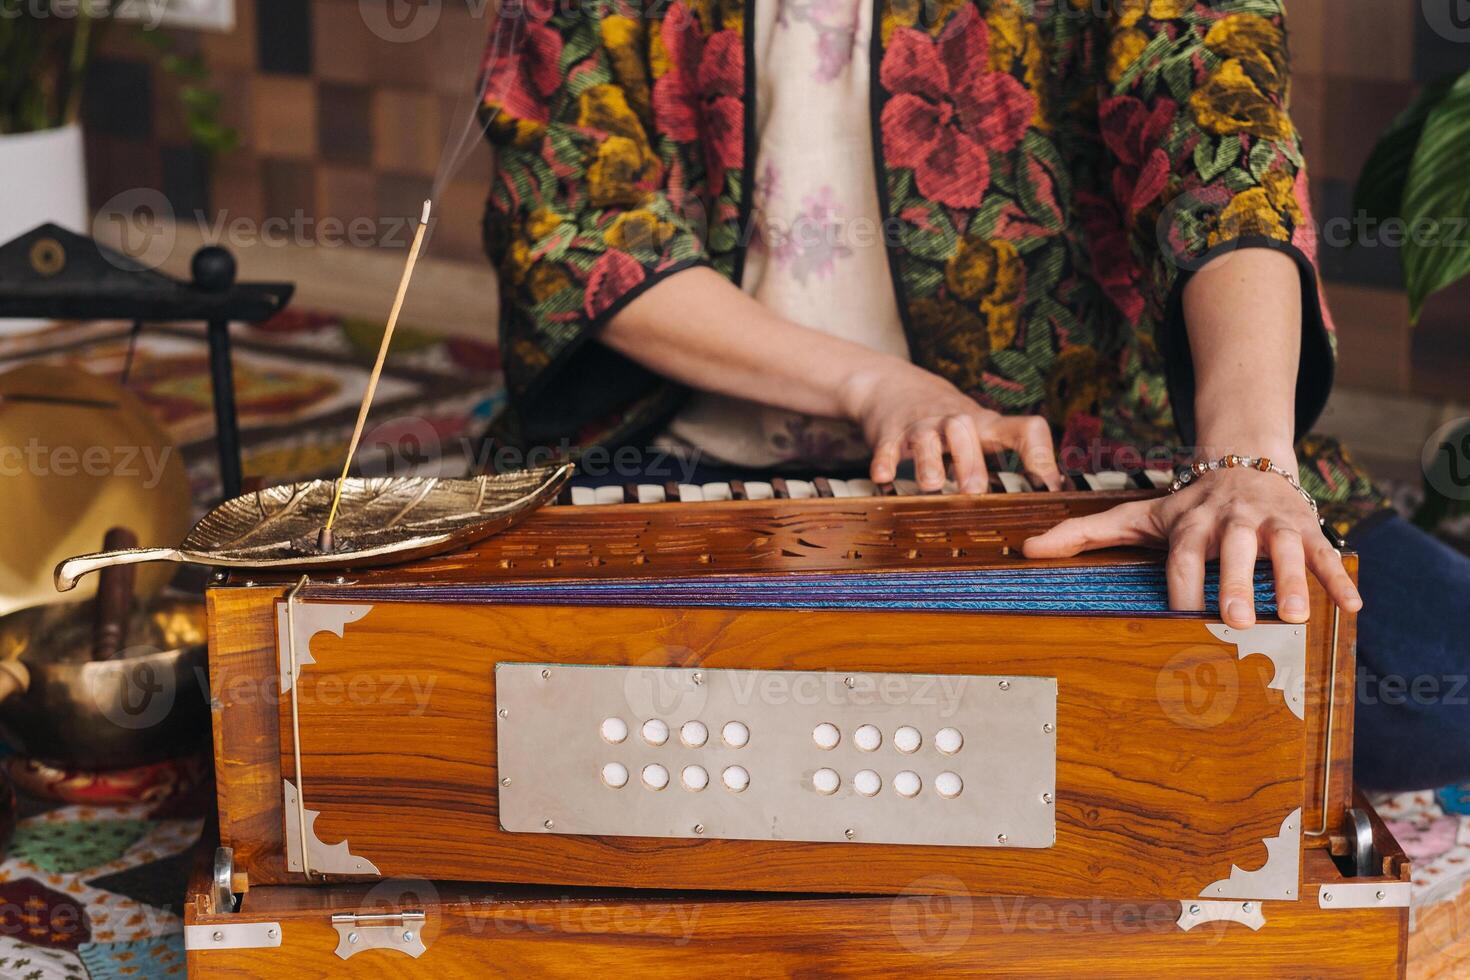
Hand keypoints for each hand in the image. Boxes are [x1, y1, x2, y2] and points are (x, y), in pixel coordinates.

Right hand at [839, 362, 1061, 493]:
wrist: (891, 385)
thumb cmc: (948, 420)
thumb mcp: (981, 431)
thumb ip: (1009, 455)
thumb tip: (1052, 493)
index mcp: (986, 425)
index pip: (1023, 428)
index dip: (1039, 454)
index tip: (1047, 487)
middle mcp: (955, 421)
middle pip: (965, 429)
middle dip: (969, 460)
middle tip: (975, 491)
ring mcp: (920, 425)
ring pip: (926, 437)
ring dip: (929, 461)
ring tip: (930, 485)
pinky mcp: (889, 432)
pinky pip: (887, 446)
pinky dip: (884, 461)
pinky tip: (883, 477)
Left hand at [1020, 460, 1362, 626]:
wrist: (1245, 459)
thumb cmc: (1185, 504)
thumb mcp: (1136, 514)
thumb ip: (1083, 533)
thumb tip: (1024, 552)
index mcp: (1191, 519)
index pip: (1183, 549)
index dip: (1181, 577)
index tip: (1179, 607)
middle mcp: (1233, 519)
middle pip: (1233, 548)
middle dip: (1234, 580)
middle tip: (1233, 619)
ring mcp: (1274, 524)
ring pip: (1286, 549)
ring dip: (1290, 581)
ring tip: (1292, 616)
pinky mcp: (1309, 529)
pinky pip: (1327, 554)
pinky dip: (1339, 579)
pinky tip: (1351, 607)